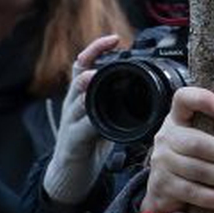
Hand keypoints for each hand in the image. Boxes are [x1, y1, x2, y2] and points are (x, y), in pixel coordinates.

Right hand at [44, 34, 120, 205]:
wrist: (70, 173)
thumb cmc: (89, 143)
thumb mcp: (103, 116)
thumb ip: (114, 101)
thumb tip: (143, 87)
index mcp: (82, 95)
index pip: (84, 64)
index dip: (96, 49)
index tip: (114, 39)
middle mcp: (74, 104)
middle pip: (77, 76)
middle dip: (90, 63)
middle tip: (104, 55)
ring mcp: (71, 122)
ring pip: (76, 100)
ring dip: (85, 88)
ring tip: (93, 78)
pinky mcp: (73, 141)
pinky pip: (80, 129)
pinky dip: (88, 123)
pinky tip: (96, 120)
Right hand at [142, 87, 213, 212]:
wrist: (169, 190)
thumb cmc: (199, 155)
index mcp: (179, 118)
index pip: (183, 98)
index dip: (202, 99)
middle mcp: (166, 137)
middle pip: (194, 142)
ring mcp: (161, 162)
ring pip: (194, 168)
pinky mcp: (161, 186)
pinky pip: (188, 190)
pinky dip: (209, 196)